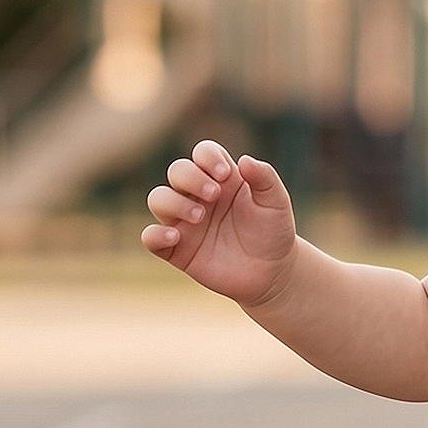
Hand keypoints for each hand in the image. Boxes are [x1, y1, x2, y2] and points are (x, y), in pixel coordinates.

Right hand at [142, 141, 298, 305]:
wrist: (272, 273)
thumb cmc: (272, 233)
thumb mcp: (277, 204)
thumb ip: (266, 179)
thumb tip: (245, 160)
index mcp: (222, 179)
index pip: (204, 153)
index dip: (209, 158)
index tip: (225, 175)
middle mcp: (198, 195)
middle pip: (178, 171)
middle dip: (191, 177)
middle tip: (214, 195)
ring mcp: (185, 221)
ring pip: (158, 199)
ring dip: (174, 202)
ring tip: (200, 216)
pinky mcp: (177, 249)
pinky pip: (150, 238)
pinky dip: (154, 235)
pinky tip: (174, 237)